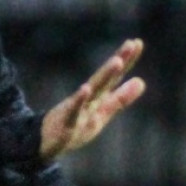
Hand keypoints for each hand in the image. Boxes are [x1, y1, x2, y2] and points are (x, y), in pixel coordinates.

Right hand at [40, 39, 145, 162]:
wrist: (44, 142)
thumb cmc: (76, 125)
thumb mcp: (102, 113)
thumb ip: (120, 98)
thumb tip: (141, 81)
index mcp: (99, 96)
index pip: (115, 76)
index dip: (127, 61)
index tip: (137, 42)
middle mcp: (89, 98)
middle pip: (106, 78)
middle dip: (118, 61)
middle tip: (130, 44)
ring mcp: (78, 109)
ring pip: (93, 91)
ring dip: (104, 76)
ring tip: (117, 61)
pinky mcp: (66, 122)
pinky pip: (73, 111)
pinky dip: (79, 101)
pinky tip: (85, 89)